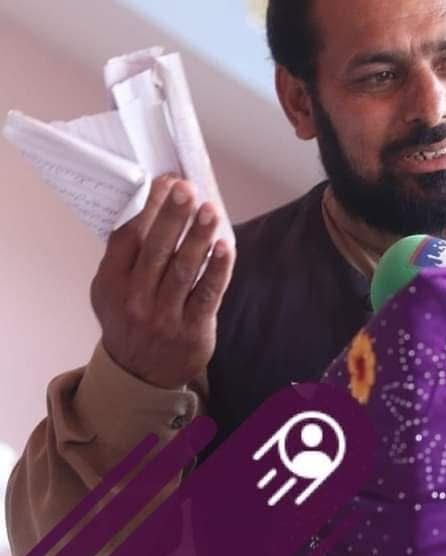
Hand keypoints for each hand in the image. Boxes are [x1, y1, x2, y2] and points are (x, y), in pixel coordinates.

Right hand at [90, 175, 235, 388]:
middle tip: (186, 187)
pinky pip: (207, 293)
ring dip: (197, 237)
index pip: (129, 237)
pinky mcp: (192, 329)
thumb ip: (125, 254)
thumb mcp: (112, 289)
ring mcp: (164, 316)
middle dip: (172, 215)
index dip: (147, 207)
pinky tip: (225, 246)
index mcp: (111, 283)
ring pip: (183, 269)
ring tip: (210, 209)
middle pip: (156, 250)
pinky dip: (217, 269)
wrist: (140, 375)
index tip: (165, 180)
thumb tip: (148, 203)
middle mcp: (134, 299)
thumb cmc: (130, 318)